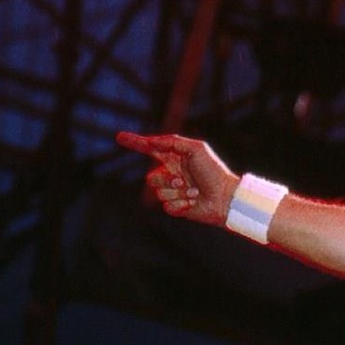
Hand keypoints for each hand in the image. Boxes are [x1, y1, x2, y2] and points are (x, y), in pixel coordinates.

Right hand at [116, 132, 238, 225]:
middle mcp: (172, 174)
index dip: (135, 143)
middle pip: (151, 178)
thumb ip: (173, 142)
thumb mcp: (196, 149)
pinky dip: (181, 204)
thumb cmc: (214, 171)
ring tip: (194, 191)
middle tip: (183, 180)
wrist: (225, 197)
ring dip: (177, 192)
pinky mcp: (176, 207)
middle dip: (166, 179)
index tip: (119, 137)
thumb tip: (152, 141)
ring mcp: (173, 191)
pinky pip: (166, 206)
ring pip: (158, 193)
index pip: (150, 150)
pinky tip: (194, 202)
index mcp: (175, 158)